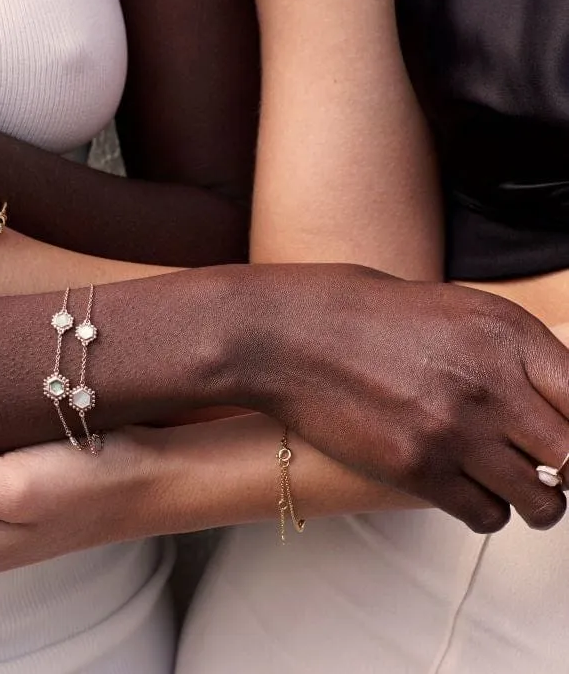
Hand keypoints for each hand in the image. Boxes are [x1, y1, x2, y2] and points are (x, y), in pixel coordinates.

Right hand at [253, 263, 568, 532]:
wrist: (282, 332)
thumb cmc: (357, 309)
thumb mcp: (447, 306)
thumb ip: (503, 348)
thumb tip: (547, 393)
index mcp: (504, 330)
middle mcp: (490, 382)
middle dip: (568, 469)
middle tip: (546, 467)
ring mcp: (454, 429)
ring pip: (542, 500)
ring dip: (535, 500)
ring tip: (512, 487)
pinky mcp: (417, 469)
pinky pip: (486, 516)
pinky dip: (486, 511)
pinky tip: (465, 489)